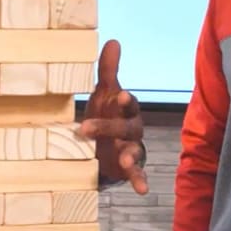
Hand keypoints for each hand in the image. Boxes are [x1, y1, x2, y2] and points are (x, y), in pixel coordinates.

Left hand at [79, 39, 148, 194]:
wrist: (104, 143)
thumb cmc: (106, 113)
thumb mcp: (104, 93)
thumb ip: (109, 70)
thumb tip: (113, 41)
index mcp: (126, 109)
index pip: (129, 103)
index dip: (125, 101)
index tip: (119, 96)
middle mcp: (133, 128)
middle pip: (127, 127)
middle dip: (110, 128)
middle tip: (87, 129)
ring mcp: (133, 148)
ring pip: (135, 151)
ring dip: (130, 156)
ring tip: (124, 162)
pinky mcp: (129, 167)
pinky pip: (137, 173)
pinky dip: (140, 180)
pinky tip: (142, 190)